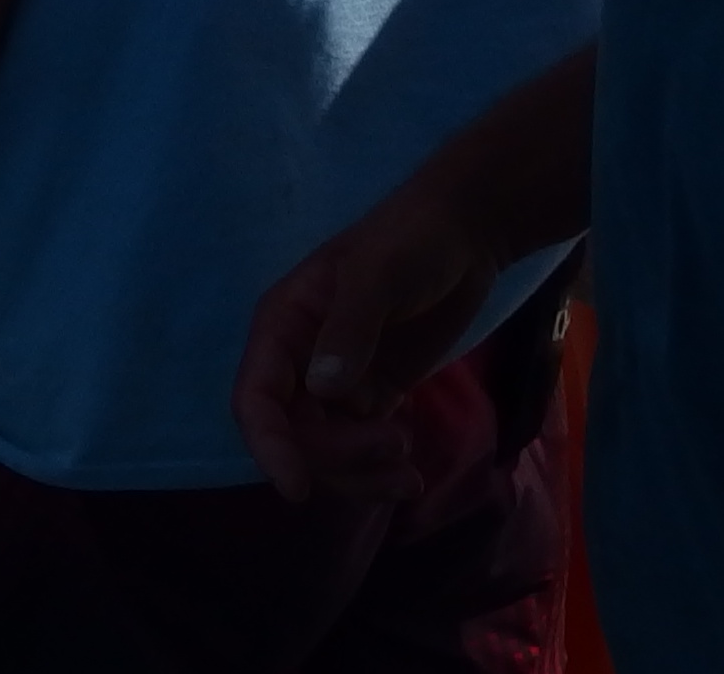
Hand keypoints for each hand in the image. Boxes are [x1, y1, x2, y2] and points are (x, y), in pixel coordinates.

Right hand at [232, 177, 503, 504]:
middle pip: (294, 435)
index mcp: (284, 324)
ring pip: (326, 452)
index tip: (297, 489)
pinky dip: (379, 470)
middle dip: (338, 455)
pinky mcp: (373, 394)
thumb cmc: (413, 239)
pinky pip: (360, 448)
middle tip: (397, 443)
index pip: (257, 397)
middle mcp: (300, 359)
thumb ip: (350, 326)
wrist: (467, 234)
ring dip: (360, 474)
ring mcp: (337, 381)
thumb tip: (323, 389)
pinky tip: (413, 476)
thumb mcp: (379, 273)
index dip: (269, 445)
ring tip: (409, 473)